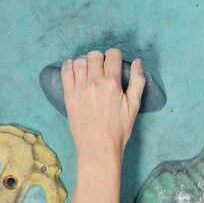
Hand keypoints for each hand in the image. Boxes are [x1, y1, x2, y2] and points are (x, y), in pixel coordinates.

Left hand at [61, 48, 145, 162]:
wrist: (98, 146)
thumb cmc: (119, 129)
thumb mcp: (134, 106)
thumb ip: (137, 81)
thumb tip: (137, 62)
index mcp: (112, 82)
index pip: (112, 55)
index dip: (115, 55)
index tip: (115, 62)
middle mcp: (94, 81)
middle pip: (94, 55)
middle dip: (100, 57)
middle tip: (102, 68)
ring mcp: (79, 87)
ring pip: (80, 61)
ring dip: (86, 60)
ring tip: (89, 69)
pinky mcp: (68, 95)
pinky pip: (66, 71)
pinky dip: (69, 65)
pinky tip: (74, 68)